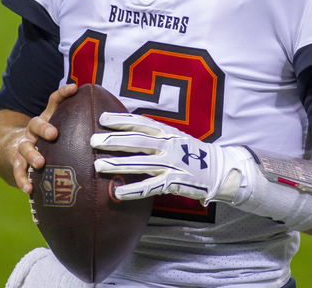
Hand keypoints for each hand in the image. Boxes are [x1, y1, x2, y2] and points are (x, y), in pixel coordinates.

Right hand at [13, 83, 77, 192]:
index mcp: (46, 118)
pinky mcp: (16, 163)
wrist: (12, 150)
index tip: (74, 88)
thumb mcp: (58, 126)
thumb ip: (78, 121)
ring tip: (40, 163)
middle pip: (35, 124)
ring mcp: (22, 146)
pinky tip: (29, 189)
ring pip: (25, 148)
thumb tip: (108, 117)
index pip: (53, 102)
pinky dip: (22, 180)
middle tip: (53, 134)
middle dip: (44, 128)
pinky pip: (18, 172)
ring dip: (32, 155)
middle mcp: (32, 130)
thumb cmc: (45, 139)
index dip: (63, 93)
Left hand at [90, 112, 249, 203]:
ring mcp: (171, 164)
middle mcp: (168, 145)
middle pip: (137, 140)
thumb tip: (127, 130)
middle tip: (93, 140)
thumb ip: (155, 135)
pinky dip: (133, 190)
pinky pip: (150, 187)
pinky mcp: (174, 182)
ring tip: (97, 166)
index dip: (121, 119)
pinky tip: (117, 193)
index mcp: (167, 132)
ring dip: (117, 164)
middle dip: (114, 140)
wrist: (218, 169)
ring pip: (140, 163)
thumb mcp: (174, 137)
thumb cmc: (191, 153)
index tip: (102, 118)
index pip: (141, 122)